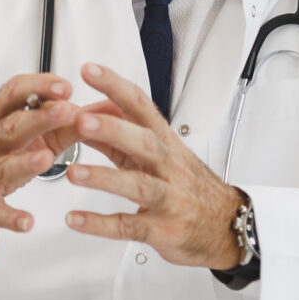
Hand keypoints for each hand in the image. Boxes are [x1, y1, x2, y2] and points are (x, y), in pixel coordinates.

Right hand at [0, 74, 86, 258]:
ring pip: (0, 167)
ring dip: (23, 163)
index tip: (65, 86)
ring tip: (46, 159)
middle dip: (37, 119)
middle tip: (64, 111)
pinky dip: (10, 216)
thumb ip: (60, 125)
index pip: (12, 94)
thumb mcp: (25, 138)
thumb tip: (97, 113)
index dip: (38, 87)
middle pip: (10, 128)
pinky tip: (27, 221)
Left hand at [61, 62, 245, 267]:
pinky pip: (129, 226)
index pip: (140, 106)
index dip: (115, 87)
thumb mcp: (155, 155)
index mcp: (164, 141)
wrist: (226, 225)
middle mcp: (168, 166)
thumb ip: (117, 137)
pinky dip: (100, 224)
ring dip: (104, 177)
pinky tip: (74, 219)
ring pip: (137, 185)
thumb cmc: (185, 184)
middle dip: (113, 129)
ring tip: (72, 172)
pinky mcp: (162, 229)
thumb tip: (80, 114)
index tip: (88, 70)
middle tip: (80, 120)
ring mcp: (168, 198)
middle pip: (144, 142)